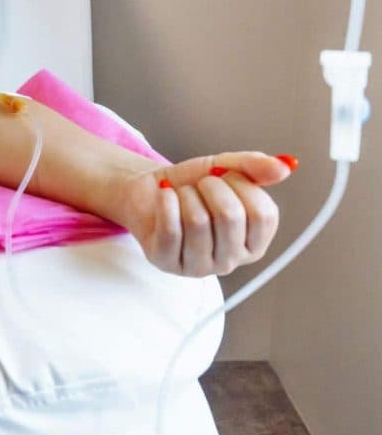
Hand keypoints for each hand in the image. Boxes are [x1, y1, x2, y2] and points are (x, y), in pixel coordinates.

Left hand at [115, 152, 295, 276]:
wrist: (149, 190)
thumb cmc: (191, 184)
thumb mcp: (226, 169)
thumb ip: (256, 167)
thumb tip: (285, 167)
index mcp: (254, 244)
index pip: (264, 214)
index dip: (242, 184)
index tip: (225, 176)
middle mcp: (230, 261)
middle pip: (230, 217)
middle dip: (212, 187)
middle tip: (201, 184)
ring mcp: (197, 267)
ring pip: (198, 221)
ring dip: (187, 195)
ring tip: (182, 193)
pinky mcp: (166, 262)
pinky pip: (171, 229)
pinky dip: (166, 202)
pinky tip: (165, 195)